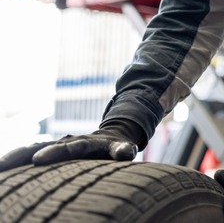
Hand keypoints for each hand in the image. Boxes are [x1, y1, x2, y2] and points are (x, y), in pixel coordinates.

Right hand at [0, 119, 142, 171]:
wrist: (109, 137)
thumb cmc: (116, 148)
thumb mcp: (123, 148)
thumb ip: (123, 150)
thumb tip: (126, 152)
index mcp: (85, 142)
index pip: (70, 147)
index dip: (55, 152)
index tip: (39, 159)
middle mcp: (67, 142)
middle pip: (42, 146)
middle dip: (24, 155)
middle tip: (4, 165)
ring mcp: (56, 145)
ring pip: (30, 148)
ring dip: (13, 157)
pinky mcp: (48, 151)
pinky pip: (28, 154)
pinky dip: (15, 162)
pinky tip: (2, 172)